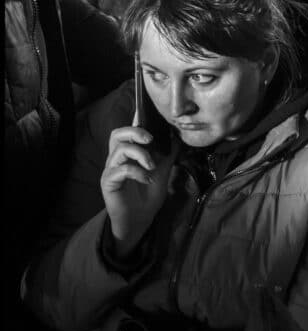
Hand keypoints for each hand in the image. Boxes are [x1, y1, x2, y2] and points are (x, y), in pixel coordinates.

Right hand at [100, 126, 170, 256]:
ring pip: (119, 149)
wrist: (140, 219)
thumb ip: (167, 154)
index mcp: (128, 153)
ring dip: (140, 154)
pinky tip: (146, 180)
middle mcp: (117, 159)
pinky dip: (136, 172)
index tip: (146, 111)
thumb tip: (177, 137)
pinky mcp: (108, 183)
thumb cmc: (148, 195)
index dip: (135, 119)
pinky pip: (119, 170)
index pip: (128, 131)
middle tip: (150, 139)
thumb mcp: (162, 171)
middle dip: (135, 132)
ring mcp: (111, 170)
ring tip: (151, 166)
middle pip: (116, 134)